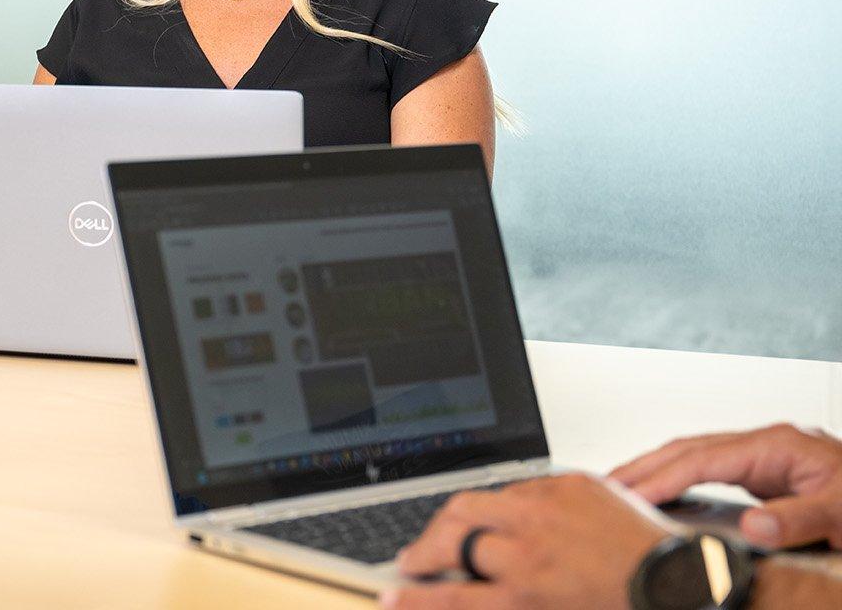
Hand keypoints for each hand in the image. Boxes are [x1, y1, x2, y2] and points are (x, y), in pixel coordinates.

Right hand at [382, 474, 667, 609]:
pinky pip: (516, 487)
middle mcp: (532, 548)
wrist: (692, 583)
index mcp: (529, 594)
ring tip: (448, 536)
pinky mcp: (571, 484)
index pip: (449, 596)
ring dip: (451, 523)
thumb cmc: (629, 609)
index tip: (390, 597)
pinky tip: (505, 519)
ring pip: (471, 503)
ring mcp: (550, 509)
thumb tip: (467, 597)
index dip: (413, 598)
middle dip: (422, 550)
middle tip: (414, 562)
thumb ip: (505, 606)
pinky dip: (502, 506)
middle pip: (449, 538)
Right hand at [610, 422, 841, 550]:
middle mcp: (767, 446)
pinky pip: (709, 473)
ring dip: (654, 472)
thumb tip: (750, 525)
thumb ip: (800, 518)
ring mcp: (767, 459)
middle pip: (687, 448)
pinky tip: (662, 497)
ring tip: (617, 491)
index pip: (701, 458)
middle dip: (641, 467)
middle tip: (598, 489)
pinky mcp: (769, 476)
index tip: (626, 497)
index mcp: (779, 446)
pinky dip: (677, 482)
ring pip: (694, 457)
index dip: (660, 478)